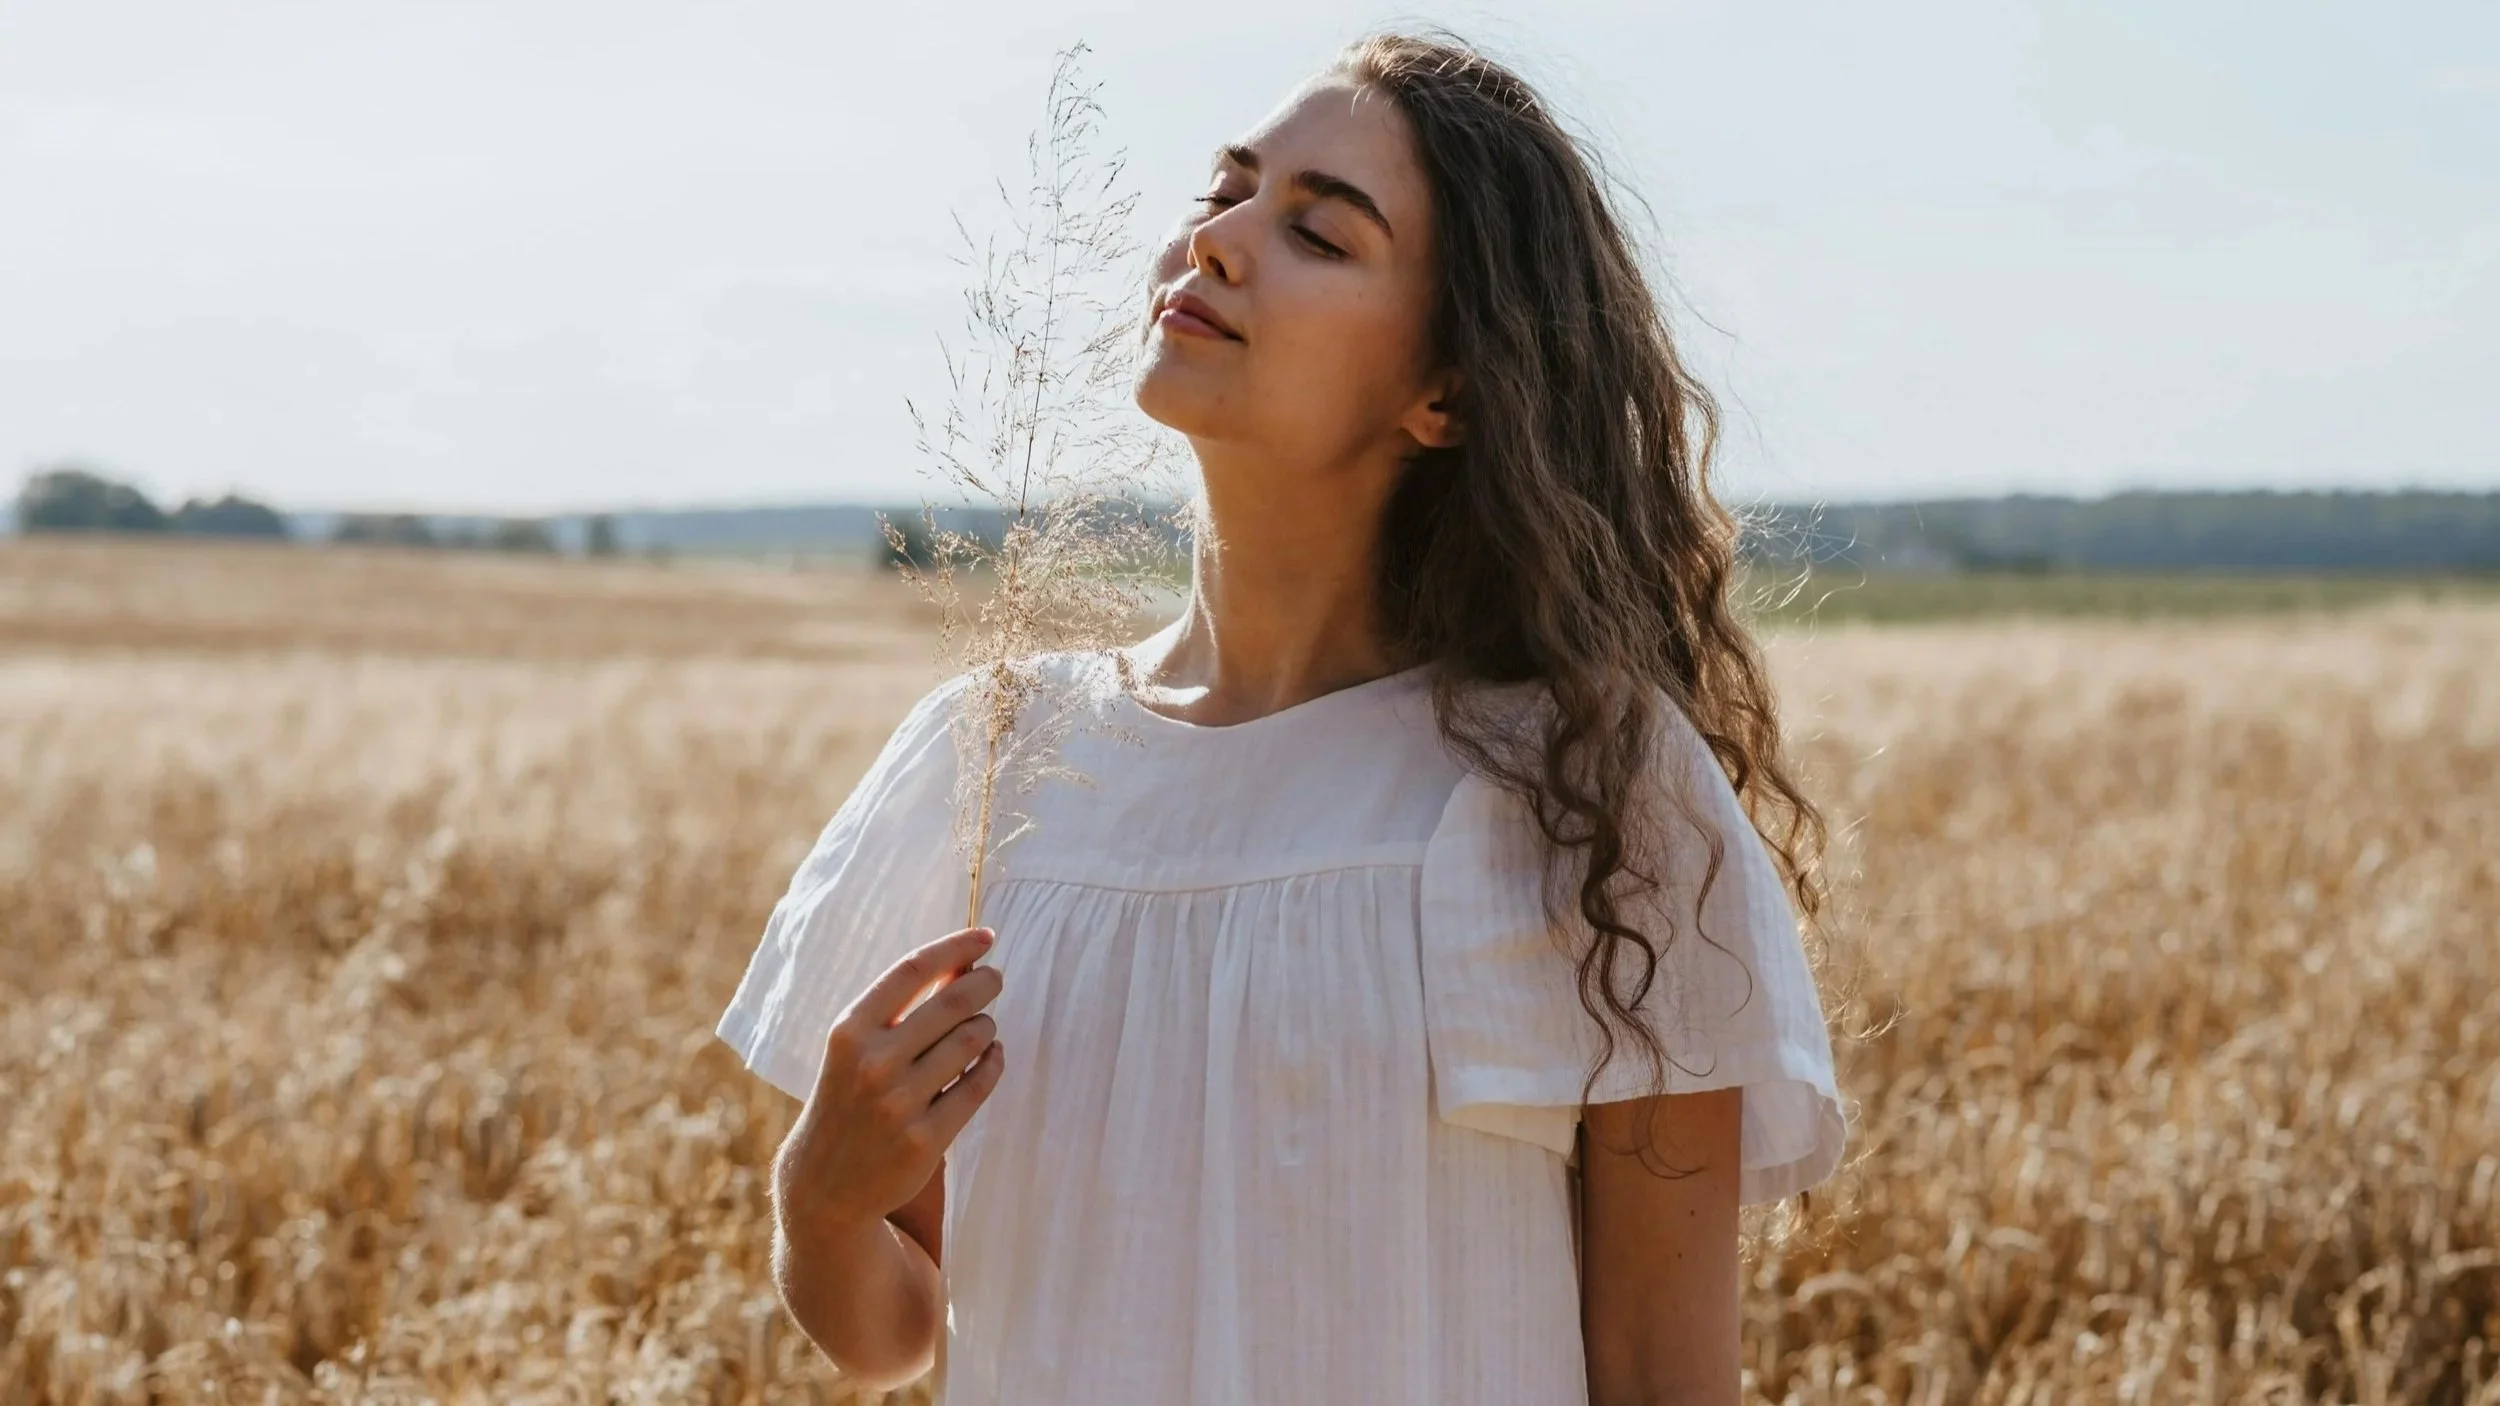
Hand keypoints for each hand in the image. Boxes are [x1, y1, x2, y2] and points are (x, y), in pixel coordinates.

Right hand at [774, 926, 1006, 1238]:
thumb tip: (964, 962)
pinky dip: (994, 1062)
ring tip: (983, 1027)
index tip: (986, 936)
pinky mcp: (926, 1139)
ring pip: (972, 1040)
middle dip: (984, 983)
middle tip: (995, 979)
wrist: (824, 1183)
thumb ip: (902, 1009)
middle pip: (952, 1003)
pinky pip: (979, 1084)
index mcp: (850, 1031)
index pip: (912, 970)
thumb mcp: (857, 1048)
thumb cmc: (848, 1098)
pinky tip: (993, 1055)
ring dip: (986, 1026)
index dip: (955, 946)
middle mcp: (873, 1063)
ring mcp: (900, 1103)